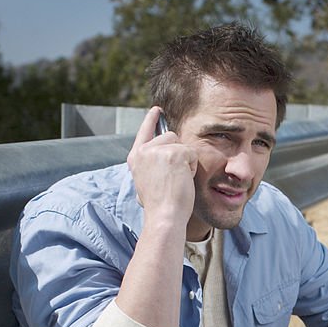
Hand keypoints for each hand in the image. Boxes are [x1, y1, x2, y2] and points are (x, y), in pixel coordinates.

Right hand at [126, 107, 196, 229]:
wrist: (164, 216)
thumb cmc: (160, 206)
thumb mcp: (147, 181)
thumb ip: (152, 165)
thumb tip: (162, 155)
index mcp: (135, 158)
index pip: (144, 132)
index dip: (151, 120)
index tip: (157, 110)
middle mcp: (143, 151)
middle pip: (170, 136)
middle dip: (178, 153)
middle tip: (174, 177)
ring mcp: (157, 150)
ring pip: (181, 143)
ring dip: (185, 160)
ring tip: (177, 179)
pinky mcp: (173, 152)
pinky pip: (191, 152)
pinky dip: (191, 167)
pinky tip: (183, 179)